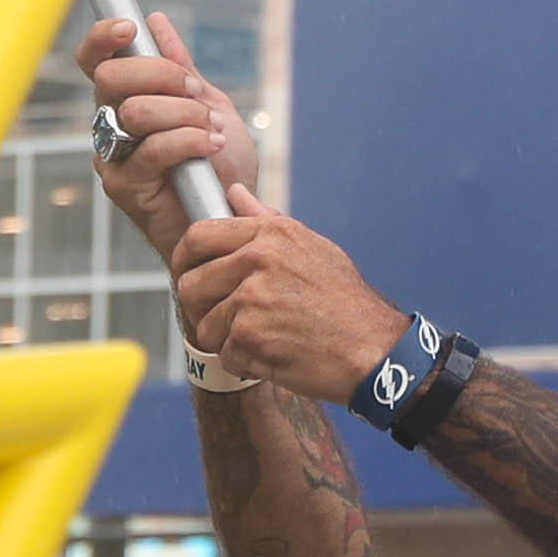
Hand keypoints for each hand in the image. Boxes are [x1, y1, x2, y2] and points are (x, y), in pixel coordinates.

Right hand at [77, 14, 262, 262]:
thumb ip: (182, 69)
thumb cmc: (221, 167)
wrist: (234, 219)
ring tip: (211, 130)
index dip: (102, 38)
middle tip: (195, 93)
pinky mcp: (123, 187)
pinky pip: (153, 148)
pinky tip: (212, 147)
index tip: (130, 28)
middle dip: (163, 75)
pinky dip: (191, 140)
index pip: (96, 61)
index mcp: (125, 99)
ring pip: (135, 111)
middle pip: (111, 78)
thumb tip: (157, 23)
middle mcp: (109, 125)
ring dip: (184, 113)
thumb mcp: (209, 106)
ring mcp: (112, 157)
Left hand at [171, 189, 413, 400]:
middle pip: (191, 284)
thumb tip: (234, 194)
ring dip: (227, 340)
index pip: (197, 236)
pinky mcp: (250, 335)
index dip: (185, 261)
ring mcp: (251, 298)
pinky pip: (225, 354)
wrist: (372, 348)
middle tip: (227, 320)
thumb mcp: (311, 247)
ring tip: (264, 337)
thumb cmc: (344, 300)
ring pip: (205, 325)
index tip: (189, 275)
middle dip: (202, 308)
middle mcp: (257, 259)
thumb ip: (265, 221)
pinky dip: (245, 362)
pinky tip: (275, 354)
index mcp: (270, 233)